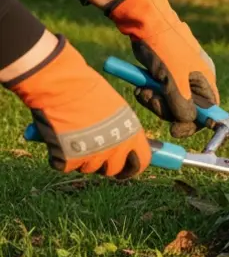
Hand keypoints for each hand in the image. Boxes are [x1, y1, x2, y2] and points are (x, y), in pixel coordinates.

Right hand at [6, 36, 151, 178]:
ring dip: (81, 158)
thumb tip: (123, 143)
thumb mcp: (116, 108)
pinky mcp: (69, 160)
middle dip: (104, 164)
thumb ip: (122, 128)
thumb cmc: (89, 90)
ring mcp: (93, 156)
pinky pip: (66, 166)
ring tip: (73, 137)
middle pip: (114, 169)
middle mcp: (116, 149)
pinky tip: (57, 141)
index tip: (125, 168)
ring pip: (89, 168)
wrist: (63, 87)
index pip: (142, 162)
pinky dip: (60, 157)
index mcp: (132, 134)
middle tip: (92, 151)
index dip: (133, 167)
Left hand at [104, 0, 218, 137]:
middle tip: (150, 100)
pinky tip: (140, 84)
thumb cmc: (165, 48)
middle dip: (166, 108)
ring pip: (169, 99)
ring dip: (154, 100)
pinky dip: (149, 90)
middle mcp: (195, 78)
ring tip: (142, 90)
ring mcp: (179, 74)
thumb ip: (181, 104)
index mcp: (205, 79)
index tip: (175, 131)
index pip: (207, 110)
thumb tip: (187, 123)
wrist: (145, 21)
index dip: (193, 123)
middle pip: (186, 107)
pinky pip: (159, 89)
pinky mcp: (164, 70)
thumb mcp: (173, 80)